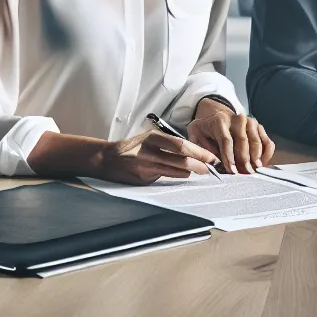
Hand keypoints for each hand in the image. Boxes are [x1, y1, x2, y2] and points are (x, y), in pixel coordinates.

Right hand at [28, 129, 217, 184]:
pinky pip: (164, 178)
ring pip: (174, 170)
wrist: (105, 159)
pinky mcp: (142, 178)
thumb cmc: (131, 148)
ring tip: (202, 172)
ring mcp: (145, 166)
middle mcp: (149, 151)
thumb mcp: (147, 139)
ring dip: (191, 172)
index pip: (181, 145)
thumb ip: (166, 145)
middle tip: (211, 168)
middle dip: (199, 164)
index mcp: (152, 137)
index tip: (211, 156)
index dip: (198, 151)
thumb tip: (191, 154)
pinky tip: (184, 177)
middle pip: (181, 159)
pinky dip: (177, 177)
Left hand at [186, 96, 275, 172]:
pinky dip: (266, 154)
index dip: (229, 157)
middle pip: (243, 141)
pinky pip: (267, 141)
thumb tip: (212, 164)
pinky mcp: (259, 127)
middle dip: (244, 160)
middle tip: (244, 173)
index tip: (232, 171)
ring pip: (256, 141)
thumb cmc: (205, 130)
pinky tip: (261, 164)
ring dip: (256, 158)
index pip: (226, 140)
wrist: (215, 115)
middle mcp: (237, 119)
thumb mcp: (196, 135)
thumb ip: (202, 148)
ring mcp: (250, 122)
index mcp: (220, 121)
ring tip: (253, 170)